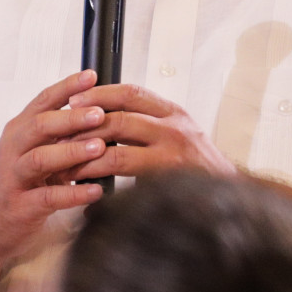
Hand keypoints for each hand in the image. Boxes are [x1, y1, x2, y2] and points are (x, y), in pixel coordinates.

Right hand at [0, 71, 108, 259]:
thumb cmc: (15, 184)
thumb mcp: (32, 153)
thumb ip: (58, 135)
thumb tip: (99, 114)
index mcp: (19, 132)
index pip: (43, 101)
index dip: (67, 87)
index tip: (91, 75)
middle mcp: (13, 150)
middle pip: (40, 126)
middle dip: (71, 118)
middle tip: (100, 114)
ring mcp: (14, 178)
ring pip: (41, 159)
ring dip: (72, 152)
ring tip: (99, 148)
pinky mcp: (20, 206)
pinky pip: (48, 197)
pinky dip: (73, 193)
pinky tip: (96, 190)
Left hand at [65, 83, 237, 181]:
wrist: (231, 199)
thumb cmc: (197, 171)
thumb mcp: (177, 138)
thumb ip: (148, 128)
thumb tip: (106, 121)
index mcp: (174, 113)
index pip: (130, 92)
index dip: (99, 93)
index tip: (74, 100)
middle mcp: (175, 127)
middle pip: (120, 116)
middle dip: (85, 124)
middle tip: (59, 134)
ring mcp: (173, 153)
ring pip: (117, 146)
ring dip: (86, 154)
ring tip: (64, 163)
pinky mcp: (167, 178)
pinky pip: (123, 174)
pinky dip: (98, 176)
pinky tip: (82, 184)